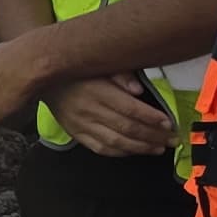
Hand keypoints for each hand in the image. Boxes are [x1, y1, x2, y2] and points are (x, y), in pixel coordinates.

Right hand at [46, 73, 178, 157]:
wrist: (44, 80)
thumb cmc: (78, 70)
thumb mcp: (99, 64)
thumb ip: (121, 74)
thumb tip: (138, 90)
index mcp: (98, 91)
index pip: (130, 109)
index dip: (152, 118)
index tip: (169, 123)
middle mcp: (89, 110)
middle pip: (127, 128)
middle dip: (153, 136)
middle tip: (171, 139)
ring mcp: (82, 125)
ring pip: (116, 141)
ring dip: (140, 147)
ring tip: (159, 148)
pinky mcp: (76, 133)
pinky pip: (100, 148)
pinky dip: (120, 152)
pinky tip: (135, 151)